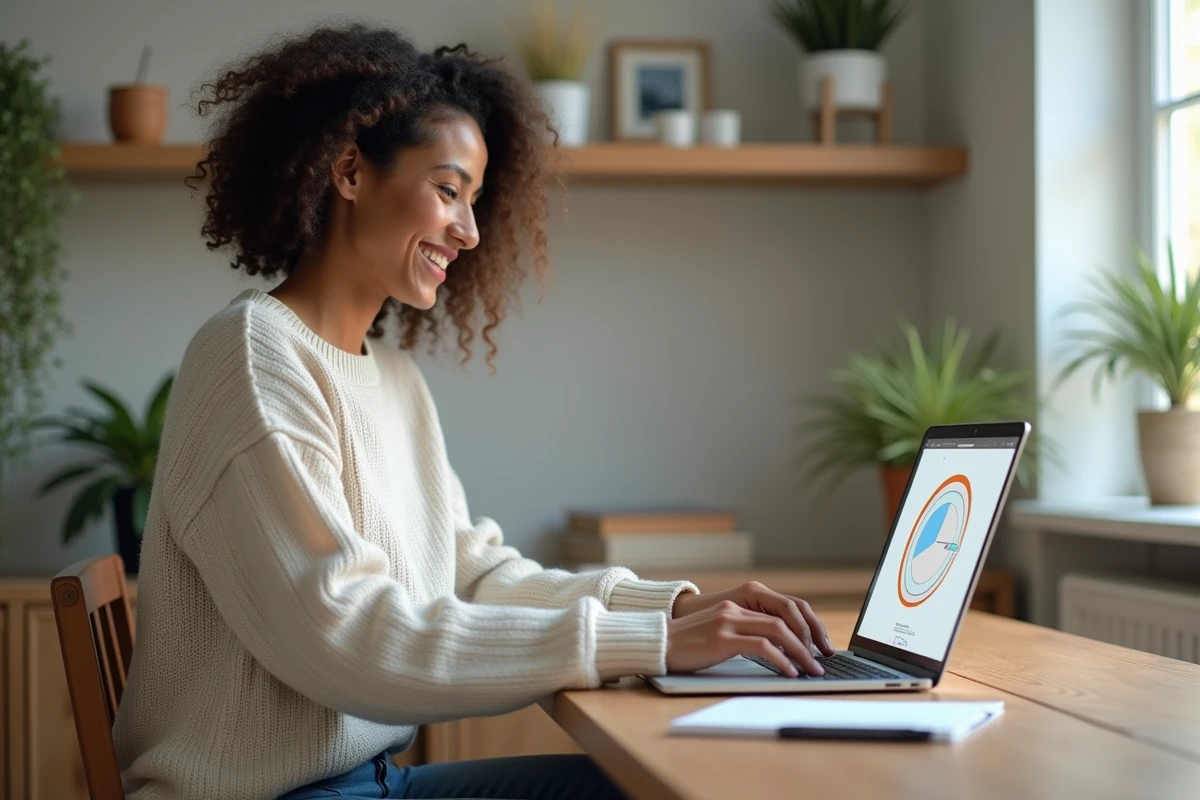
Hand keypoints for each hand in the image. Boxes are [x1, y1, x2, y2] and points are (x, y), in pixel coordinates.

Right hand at [670, 582, 835, 671]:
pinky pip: (762, 647)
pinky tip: (790, 672)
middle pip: (787, 617)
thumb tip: (775, 649)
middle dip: (810, 640)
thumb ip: (742, 632)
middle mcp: (736, 608)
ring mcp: (729, 621)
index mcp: (737, 604)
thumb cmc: (687, 645)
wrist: (656, 644)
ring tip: (812, 671)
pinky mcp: (722, 638)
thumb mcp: (718, 632)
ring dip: (801, 653)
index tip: (819, 646)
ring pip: (779, 631)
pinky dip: (782, 660)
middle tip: (821, 661)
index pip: (784, 608)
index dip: (807, 625)